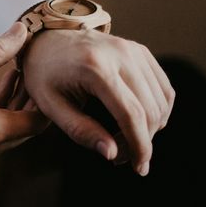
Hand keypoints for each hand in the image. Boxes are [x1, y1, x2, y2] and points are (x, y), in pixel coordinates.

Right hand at [0, 23, 46, 162]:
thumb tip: (22, 30)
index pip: (39, 122)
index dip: (47, 98)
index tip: (48, 75)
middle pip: (27, 126)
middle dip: (33, 98)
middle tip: (37, 70)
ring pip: (11, 128)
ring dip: (18, 102)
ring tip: (20, 71)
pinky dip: (2, 110)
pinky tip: (3, 83)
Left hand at [22, 29, 174, 175]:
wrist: (45, 38)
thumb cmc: (43, 73)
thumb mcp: (50, 104)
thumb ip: (80, 130)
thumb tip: (112, 154)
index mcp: (95, 68)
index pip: (131, 113)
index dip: (139, 145)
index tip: (138, 168)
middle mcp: (119, 54)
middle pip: (150, 108)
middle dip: (143, 140)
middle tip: (122, 156)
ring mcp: (132, 49)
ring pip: (162, 98)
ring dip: (152, 127)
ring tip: (126, 140)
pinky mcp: (139, 50)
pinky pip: (162, 86)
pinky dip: (157, 108)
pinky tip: (138, 122)